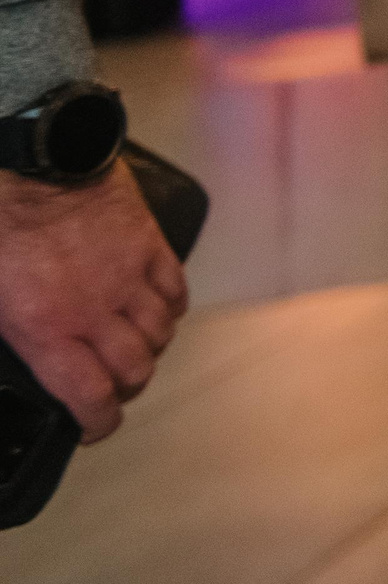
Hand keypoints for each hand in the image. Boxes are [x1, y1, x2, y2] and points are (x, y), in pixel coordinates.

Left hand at [0, 163, 187, 441]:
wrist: (37, 155)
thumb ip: (2, 328)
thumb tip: (12, 347)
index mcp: (47, 327)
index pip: (90, 398)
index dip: (97, 424)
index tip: (92, 428)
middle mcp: (95, 311)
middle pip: (134, 371)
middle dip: (125, 388)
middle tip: (112, 389)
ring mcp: (129, 278)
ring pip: (159, 334)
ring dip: (147, 349)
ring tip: (132, 347)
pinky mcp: (149, 246)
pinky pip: (174, 292)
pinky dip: (170, 309)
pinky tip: (157, 309)